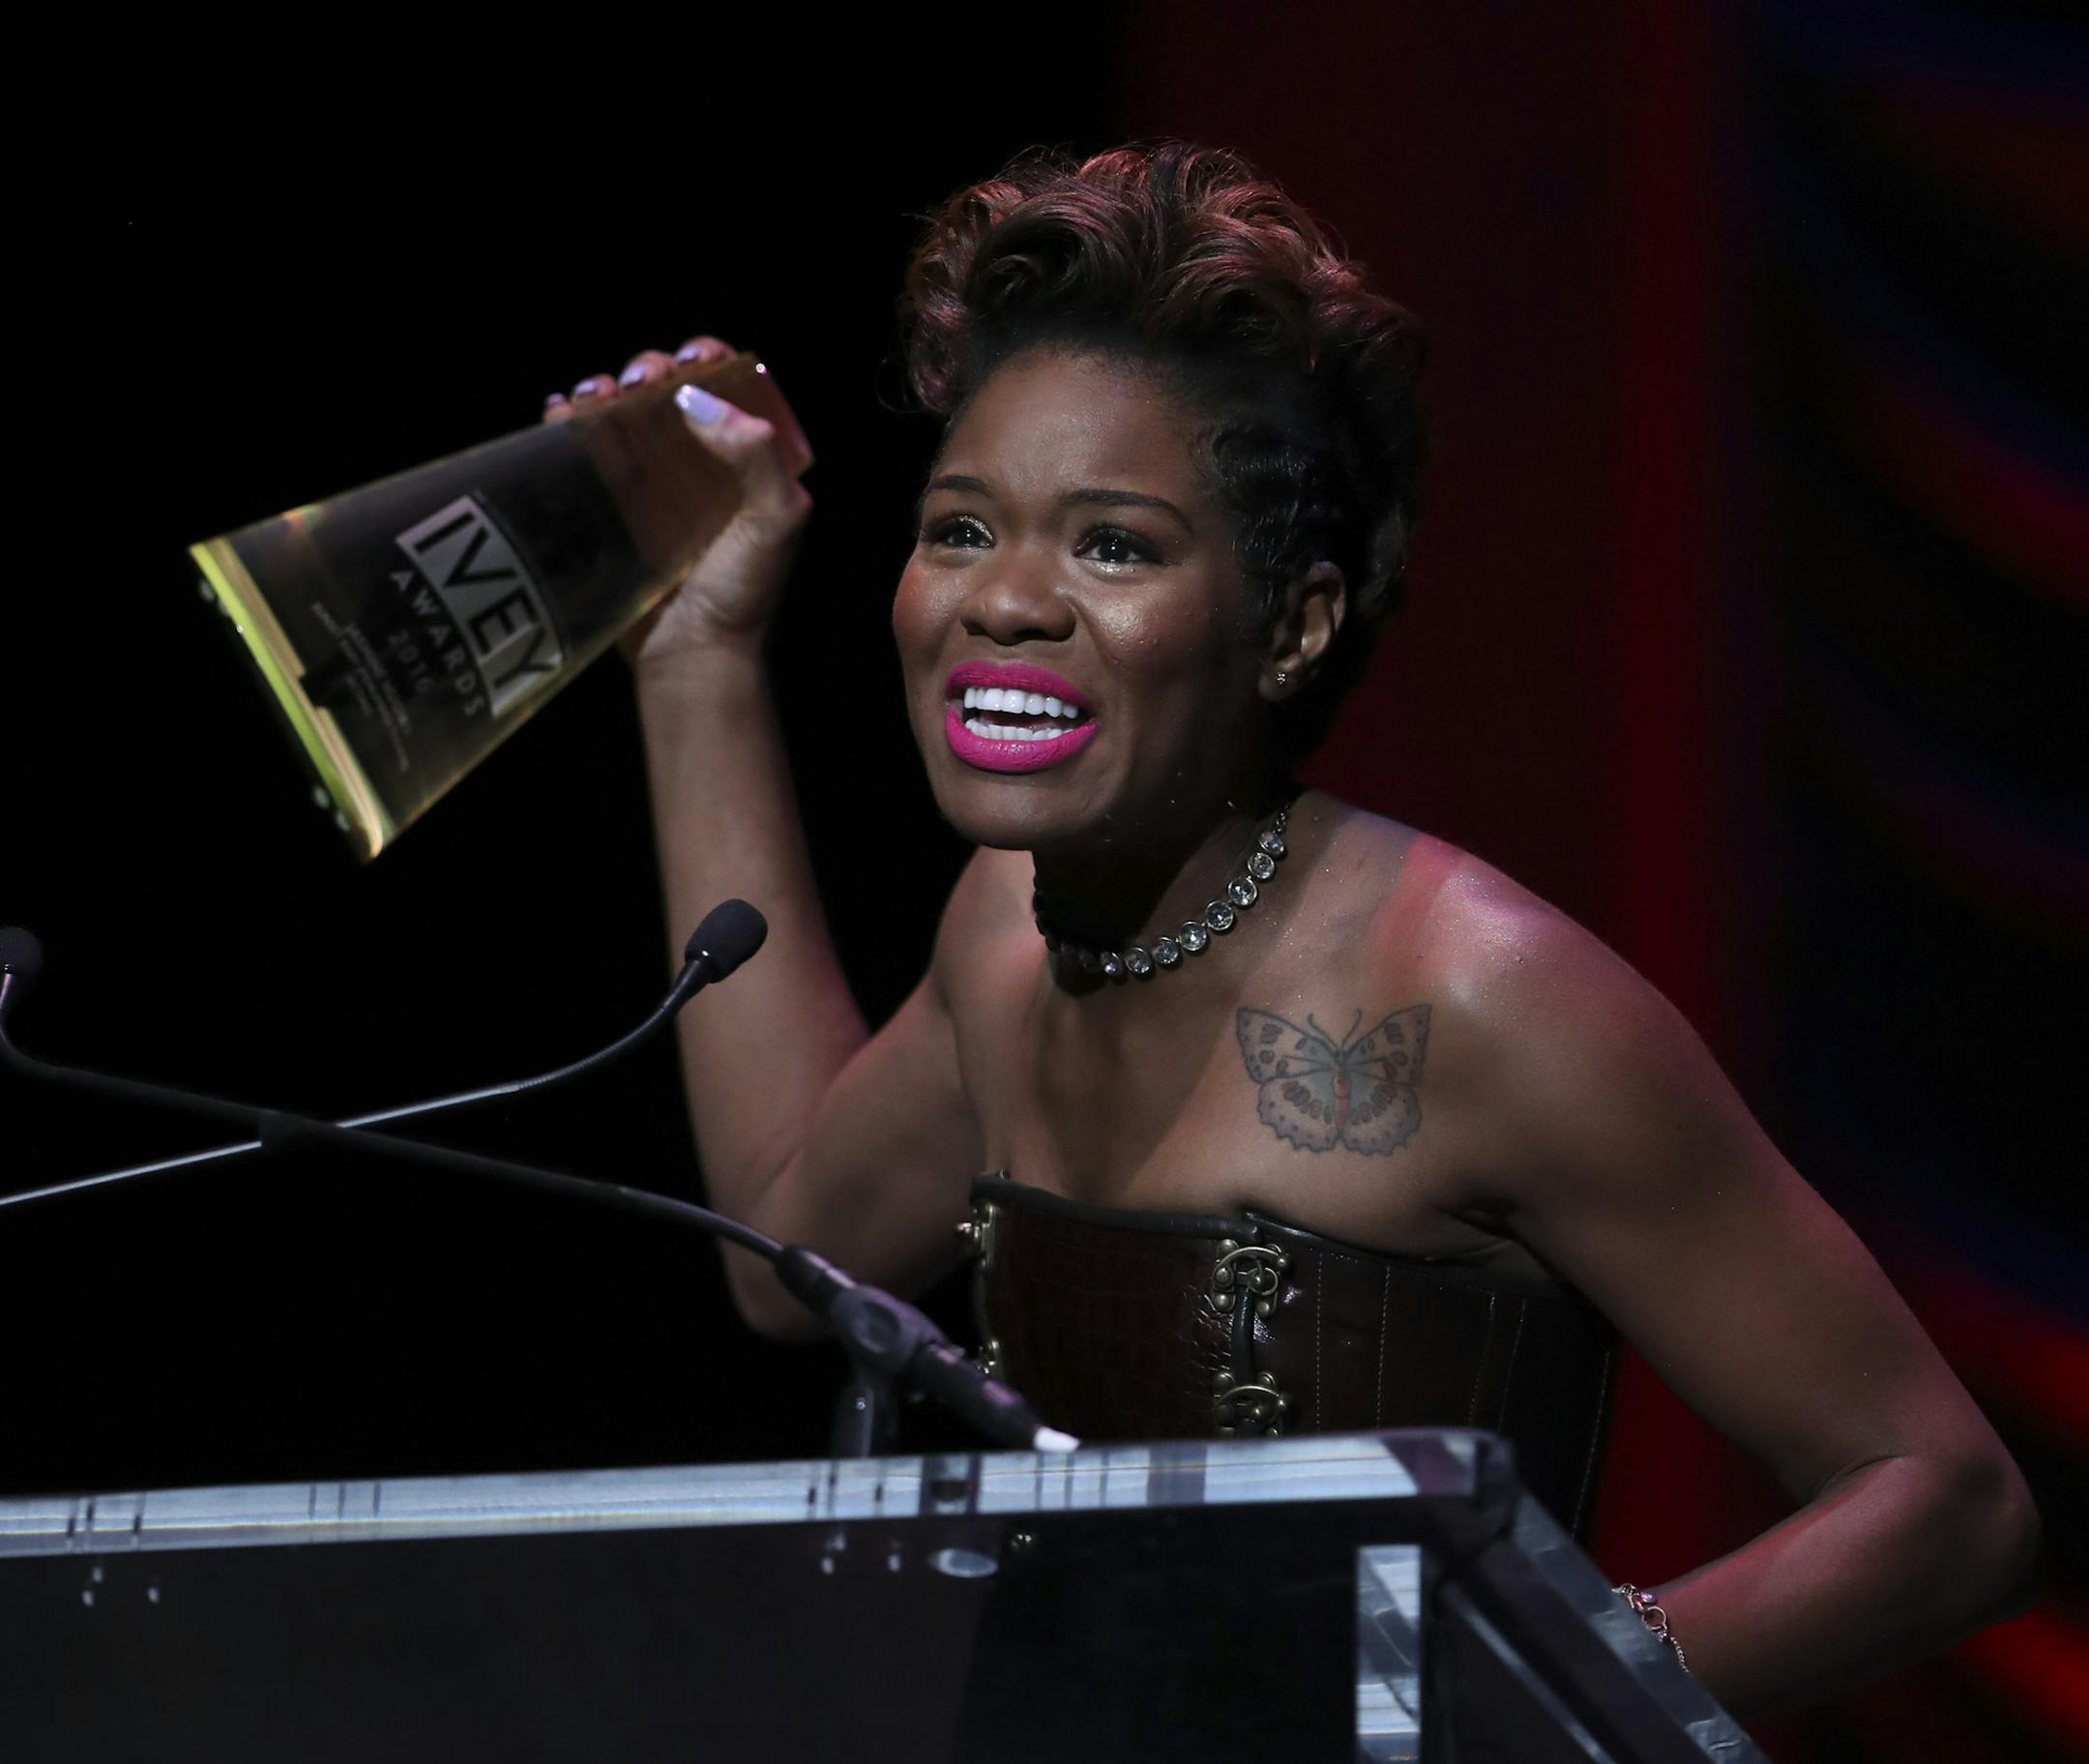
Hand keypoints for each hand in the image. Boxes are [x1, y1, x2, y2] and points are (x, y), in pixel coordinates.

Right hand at [545, 334, 812, 668]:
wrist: (691, 653)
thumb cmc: (741, 591)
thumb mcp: (774, 520)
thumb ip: (757, 455)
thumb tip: (694, 398)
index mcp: (745, 460)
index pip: (726, 389)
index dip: (708, 361)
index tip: (690, 359)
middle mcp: (698, 464)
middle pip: (666, 391)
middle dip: (649, 370)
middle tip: (638, 382)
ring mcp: (650, 484)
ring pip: (622, 413)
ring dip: (605, 389)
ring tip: (595, 395)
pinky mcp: (609, 506)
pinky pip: (585, 450)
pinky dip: (569, 421)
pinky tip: (561, 412)